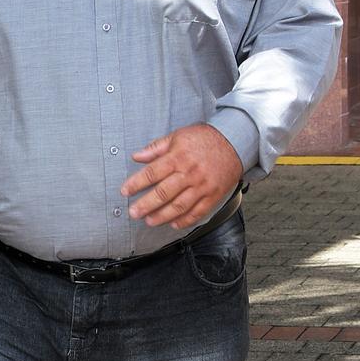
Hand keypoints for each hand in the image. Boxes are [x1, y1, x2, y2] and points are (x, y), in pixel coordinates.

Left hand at [120, 123, 242, 228]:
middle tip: (133, 212)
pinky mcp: (213, 195)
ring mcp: (202, 186)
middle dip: (146, 204)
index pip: (152, 173)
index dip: (136, 183)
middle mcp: (189, 173)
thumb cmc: (204, 138)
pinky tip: (173, 224)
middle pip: (164, 192)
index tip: (125, 191)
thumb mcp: (178, 136)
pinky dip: (185, 221)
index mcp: (178, 157)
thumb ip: (156, 148)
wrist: (234, 141)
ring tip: (149, 221)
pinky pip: (198, 212)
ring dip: (162, 216)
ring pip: (179, 206)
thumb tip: (137, 156)